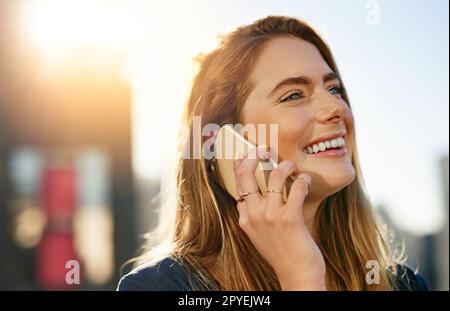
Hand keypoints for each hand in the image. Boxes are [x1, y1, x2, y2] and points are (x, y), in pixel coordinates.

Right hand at [234, 147, 325, 289]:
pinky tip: (306, 181)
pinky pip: (296, 187)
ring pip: (275, 175)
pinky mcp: (290, 218)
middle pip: (246, 174)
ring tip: (292, 167)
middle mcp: (254, 214)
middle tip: (263, 149)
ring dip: (286, 166)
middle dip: (253, 155)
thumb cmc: (282, 252)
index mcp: (245, 218)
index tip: (247, 154)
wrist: (297, 274)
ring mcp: (271, 216)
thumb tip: (245, 198)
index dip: (241, 165)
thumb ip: (251, 216)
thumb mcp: (257, 235)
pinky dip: (303, 180)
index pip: (238, 184)